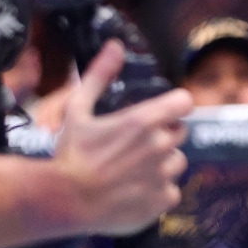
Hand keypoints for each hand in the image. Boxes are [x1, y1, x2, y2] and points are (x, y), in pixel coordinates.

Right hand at [51, 40, 193, 235]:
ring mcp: (163, 175)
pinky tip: (133, 191)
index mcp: (144, 120)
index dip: (174, 106)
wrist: (63, 202)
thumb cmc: (69, 155)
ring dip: (161, 165)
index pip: (184, 102)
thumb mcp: (78, 109)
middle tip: (133, 146)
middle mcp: (160, 146)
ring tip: (131, 171)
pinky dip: (157, 192)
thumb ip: (100, 76)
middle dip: (162, 136)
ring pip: (176, 162)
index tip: (163, 112)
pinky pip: (171, 191)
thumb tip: (115, 46)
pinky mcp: (162, 200)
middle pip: (179, 133)